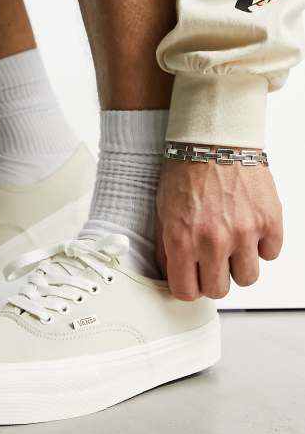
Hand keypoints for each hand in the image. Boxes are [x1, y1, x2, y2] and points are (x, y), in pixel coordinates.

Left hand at [156, 157, 282, 300]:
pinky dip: (261, 245)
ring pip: (247, 278)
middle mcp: (214, 241)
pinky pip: (270, 253)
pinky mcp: (269, 220)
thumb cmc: (185, 172)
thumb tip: (172, 274)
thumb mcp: (163, 212)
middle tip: (211, 261)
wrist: (214, 141)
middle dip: (213, 279)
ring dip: (239, 265)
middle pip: (219, 290)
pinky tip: (248, 227)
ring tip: (231, 244)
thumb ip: (168, 247)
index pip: (186, 292)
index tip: (191, 279)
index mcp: (182, 240)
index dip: (189, 287)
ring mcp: (245, 232)